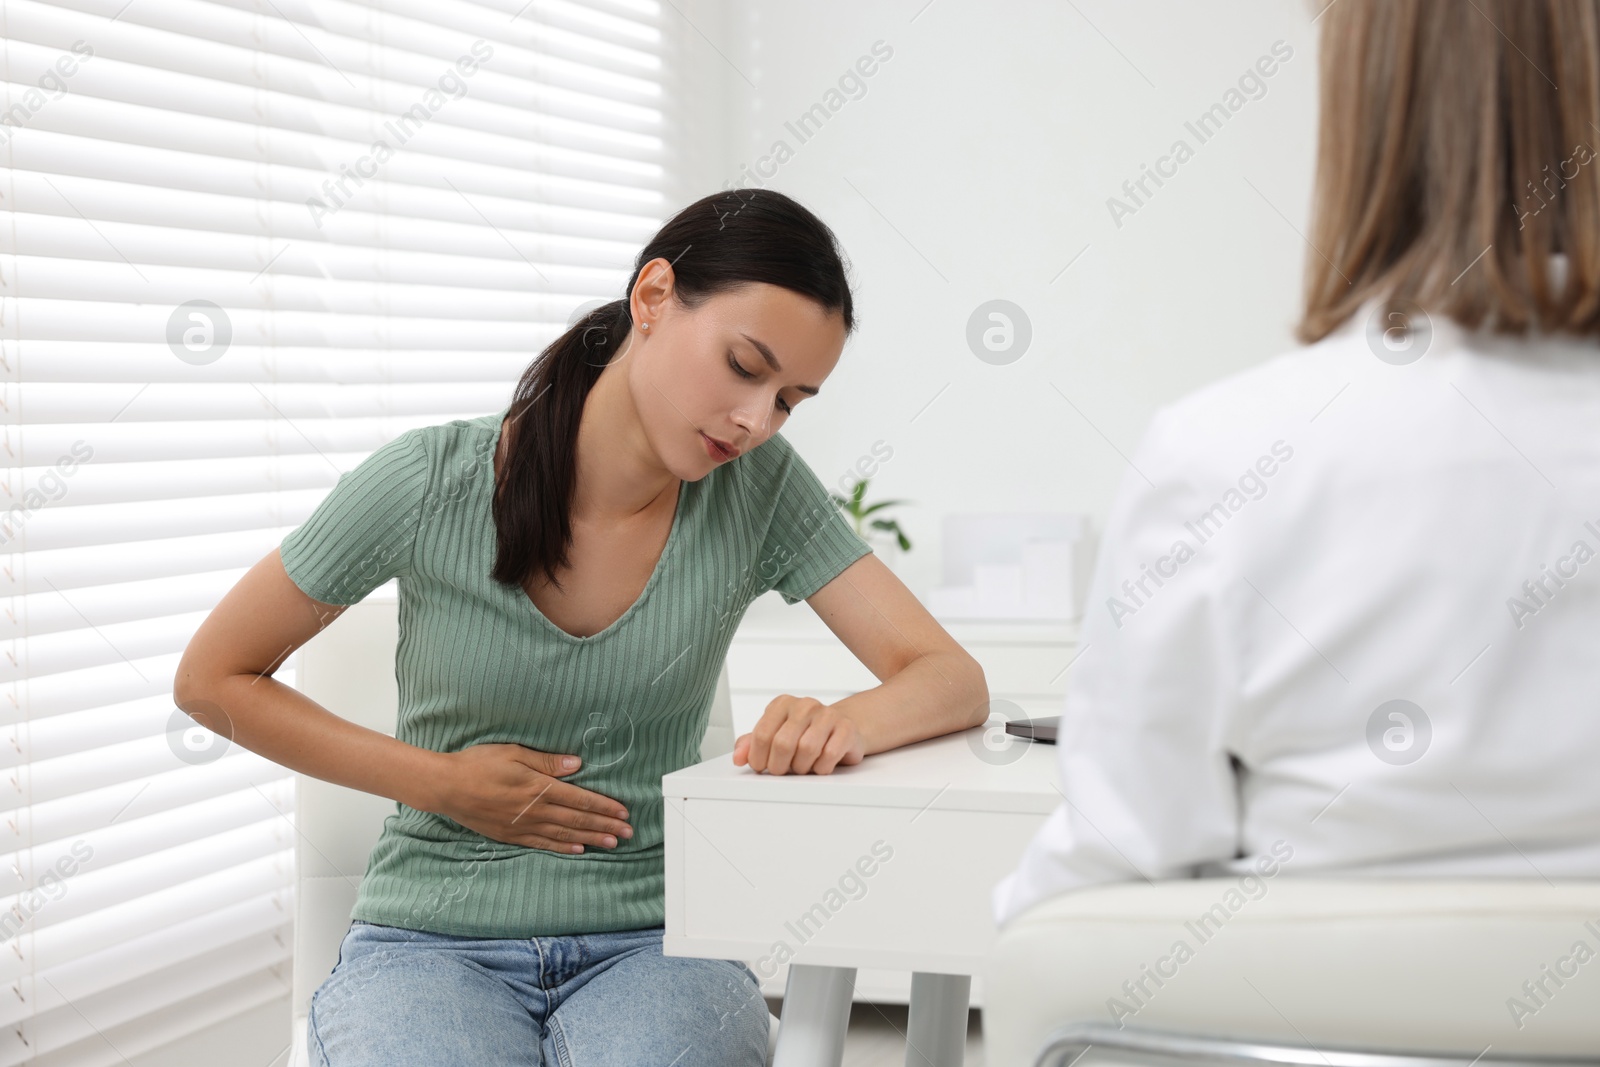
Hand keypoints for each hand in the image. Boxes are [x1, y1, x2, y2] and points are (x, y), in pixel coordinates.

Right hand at [429, 744, 633, 853]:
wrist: (447, 787)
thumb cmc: (479, 764)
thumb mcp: (513, 752)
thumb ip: (546, 761)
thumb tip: (576, 765)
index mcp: (537, 787)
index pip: (580, 798)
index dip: (604, 806)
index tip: (623, 812)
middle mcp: (534, 810)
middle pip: (577, 819)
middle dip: (605, 826)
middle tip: (628, 832)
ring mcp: (522, 826)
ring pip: (564, 834)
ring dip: (591, 838)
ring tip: (612, 843)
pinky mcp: (511, 836)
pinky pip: (542, 844)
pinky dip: (563, 847)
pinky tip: (578, 850)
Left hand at [732, 695, 864, 774]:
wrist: (841, 728)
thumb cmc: (803, 734)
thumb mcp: (774, 735)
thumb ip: (751, 744)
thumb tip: (738, 758)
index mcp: (782, 704)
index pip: (762, 734)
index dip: (758, 758)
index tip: (761, 767)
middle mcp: (805, 705)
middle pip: (782, 743)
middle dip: (779, 766)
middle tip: (781, 770)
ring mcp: (827, 714)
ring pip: (807, 749)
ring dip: (801, 767)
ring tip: (802, 767)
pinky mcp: (846, 728)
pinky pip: (830, 754)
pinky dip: (821, 767)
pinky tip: (820, 764)